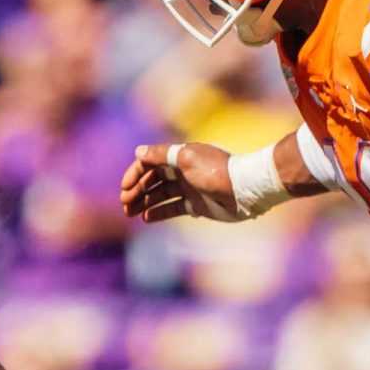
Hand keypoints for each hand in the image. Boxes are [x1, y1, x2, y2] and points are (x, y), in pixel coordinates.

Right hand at [120, 142, 242, 223]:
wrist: (244, 190)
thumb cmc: (216, 172)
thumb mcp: (186, 158)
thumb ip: (161, 155)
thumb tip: (138, 152)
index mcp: (179, 155)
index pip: (150, 162)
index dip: (135, 173)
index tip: (125, 188)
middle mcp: (182, 170)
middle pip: (152, 179)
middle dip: (136, 190)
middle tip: (125, 204)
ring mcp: (188, 188)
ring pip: (160, 194)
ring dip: (144, 202)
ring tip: (130, 213)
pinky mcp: (196, 204)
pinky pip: (172, 207)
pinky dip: (159, 212)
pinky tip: (146, 218)